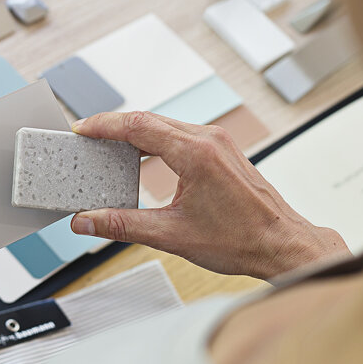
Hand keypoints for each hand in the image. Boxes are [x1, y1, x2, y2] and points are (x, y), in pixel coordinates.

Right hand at [70, 112, 349, 279]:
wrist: (280, 244)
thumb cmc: (242, 240)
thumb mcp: (172, 235)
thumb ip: (122, 225)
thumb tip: (88, 220)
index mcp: (196, 153)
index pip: (138, 125)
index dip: (103, 125)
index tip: (81, 129)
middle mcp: (208, 139)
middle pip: (148, 119)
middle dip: (113, 127)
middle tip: (85, 138)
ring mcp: (217, 141)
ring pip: (164, 124)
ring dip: (133, 132)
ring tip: (107, 147)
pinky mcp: (221, 149)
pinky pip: (179, 133)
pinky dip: (154, 139)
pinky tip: (140, 155)